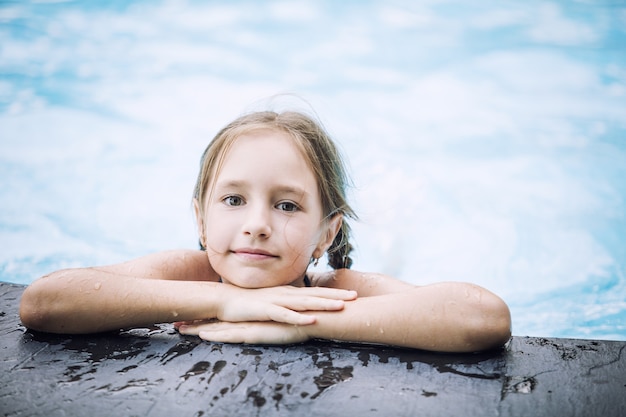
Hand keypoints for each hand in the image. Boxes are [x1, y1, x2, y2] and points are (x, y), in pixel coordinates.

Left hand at [178, 320, 309, 344]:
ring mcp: (250, 324)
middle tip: (174, 323)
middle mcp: (246, 318)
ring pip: (218, 328)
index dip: (205, 317)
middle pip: (214, 320)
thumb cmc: (297, 318)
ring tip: (178, 329)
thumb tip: (260, 319)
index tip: (188, 317)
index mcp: (249, 315)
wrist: (312, 316)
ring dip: (198, 328)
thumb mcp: (278, 318)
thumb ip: (267, 318)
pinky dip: (217, 335)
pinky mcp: (256, 332)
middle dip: (193, 322)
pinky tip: (203, 335)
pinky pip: (232, 335)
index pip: (223, 316)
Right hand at [216, 285, 356, 325]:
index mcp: (289, 292)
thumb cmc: (249, 302)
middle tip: (356, 296)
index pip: (316, 291)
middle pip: (315, 295)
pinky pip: (285, 315)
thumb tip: (302, 308)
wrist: (224, 300)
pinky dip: (299, 318)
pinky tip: (312, 321)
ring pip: (304, 303)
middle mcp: (286, 294)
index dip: (334, 292)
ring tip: (341, 307)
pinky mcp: (266, 310)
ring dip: (323, 304)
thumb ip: (287, 303)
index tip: (353, 293)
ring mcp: (277, 301)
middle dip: (336, 295)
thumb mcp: (272, 301)